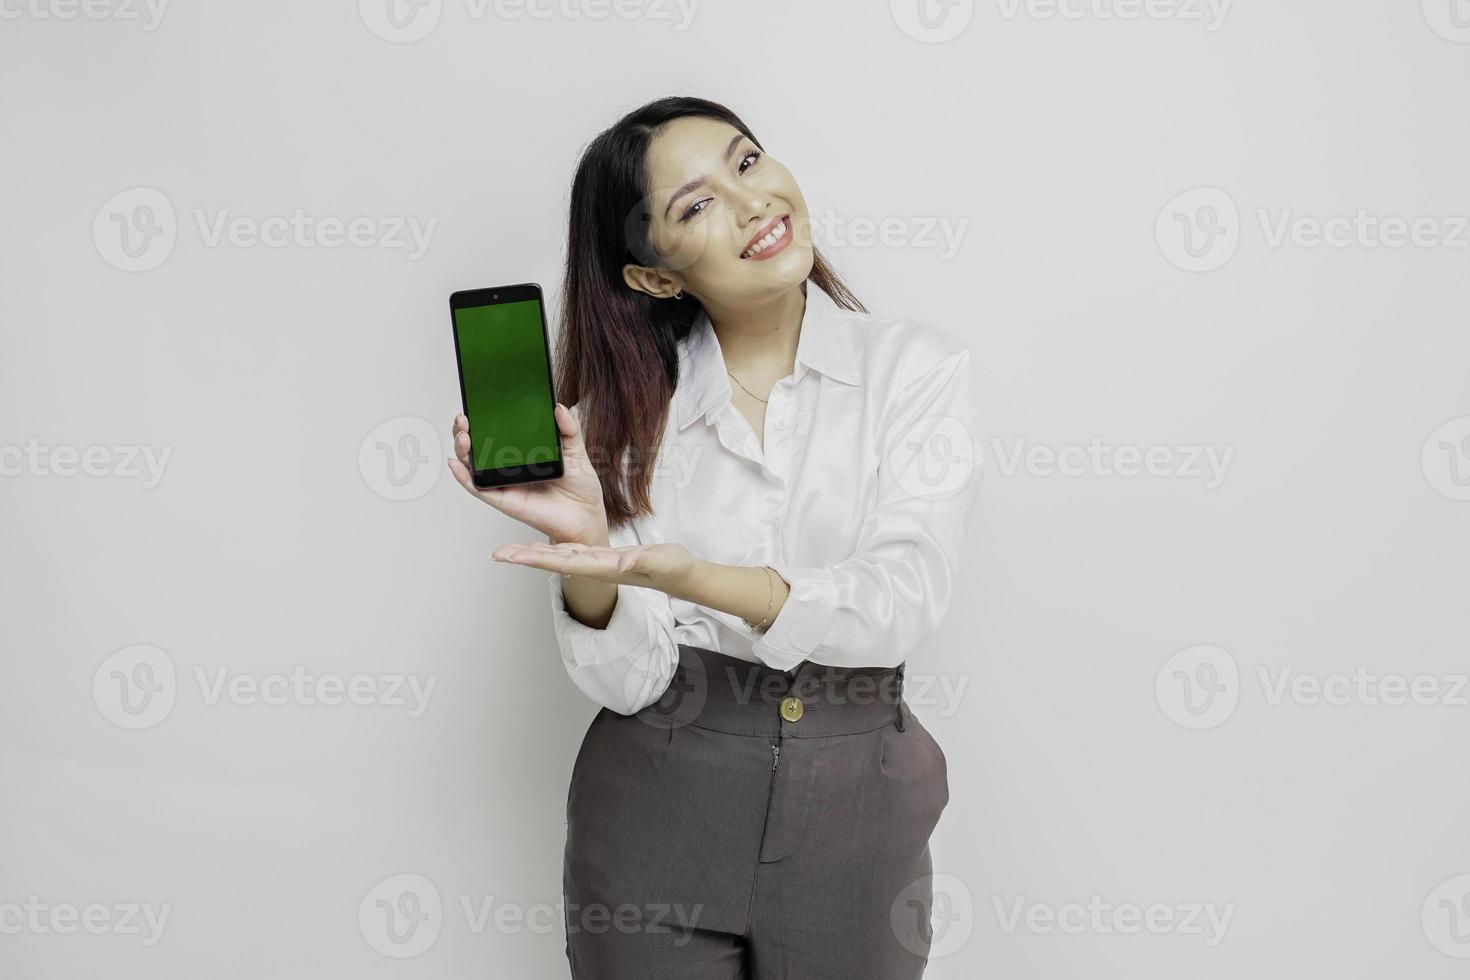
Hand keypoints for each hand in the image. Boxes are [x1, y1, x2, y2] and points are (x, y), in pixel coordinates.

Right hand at [448, 404, 608, 544]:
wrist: (587, 516)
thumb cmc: (580, 487)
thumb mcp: (577, 451)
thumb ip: (569, 429)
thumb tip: (560, 407)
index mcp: (524, 452)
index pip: (496, 432)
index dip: (480, 419)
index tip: (474, 405)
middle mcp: (510, 467)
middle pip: (477, 447)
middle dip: (464, 431)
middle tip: (463, 419)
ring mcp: (505, 483)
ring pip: (473, 466)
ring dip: (462, 450)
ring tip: (462, 436)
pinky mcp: (505, 500)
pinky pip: (480, 489)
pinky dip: (465, 478)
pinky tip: (457, 465)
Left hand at [491, 540, 701, 596]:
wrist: (682, 577)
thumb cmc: (674, 569)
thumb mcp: (661, 561)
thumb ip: (641, 561)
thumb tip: (620, 563)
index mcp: (604, 567)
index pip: (563, 563)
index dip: (536, 558)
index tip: (513, 557)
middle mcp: (595, 566)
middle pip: (553, 561)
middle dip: (525, 557)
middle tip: (497, 555)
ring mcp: (597, 562)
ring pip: (558, 556)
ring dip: (533, 553)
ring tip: (508, 551)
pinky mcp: (602, 557)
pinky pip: (571, 551)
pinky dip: (551, 546)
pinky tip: (540, 543)